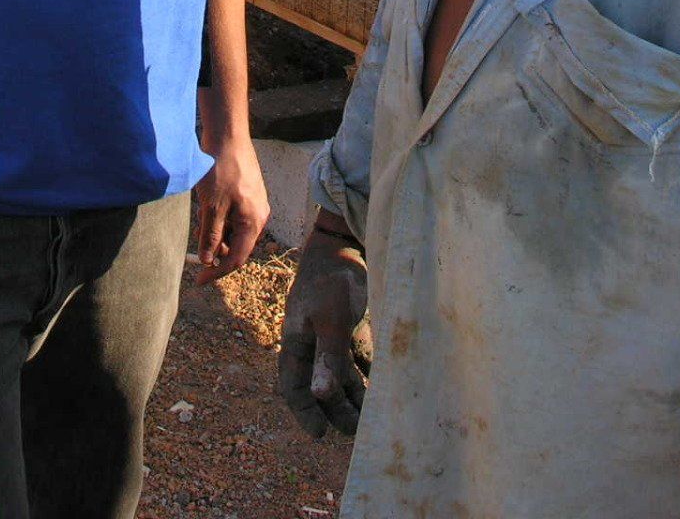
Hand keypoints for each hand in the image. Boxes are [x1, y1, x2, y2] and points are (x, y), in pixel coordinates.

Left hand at [193, 136, 268, 282]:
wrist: (228, 137)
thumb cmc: (221, 170)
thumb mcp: (212, 207)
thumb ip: (210, 236)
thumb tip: (207, 261)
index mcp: (253, 222)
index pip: (236, 258)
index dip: (216, 272)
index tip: (198, 280)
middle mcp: (259, 216)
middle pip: (237, 246)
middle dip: (216, 249)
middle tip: (197, 240)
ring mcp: (255, 204)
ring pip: (235, 231)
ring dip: (217, 232)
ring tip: (201, 217)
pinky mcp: (248, 194)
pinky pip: (235, 217)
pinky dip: (220, 219)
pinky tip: (208, 206)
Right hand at [278, 220, 371, 437]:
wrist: (348, 243)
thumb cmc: (333, 280)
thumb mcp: (330, 320)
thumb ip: (328, 358)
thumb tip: (321, 396)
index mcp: (297, 342)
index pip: (294, 387)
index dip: (305, 412)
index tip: (320, 436)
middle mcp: (314, 342)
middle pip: (323, 386)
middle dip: (338, 410)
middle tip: (357, 431)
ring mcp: (334, 334)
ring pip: (344, 374)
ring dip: (357, 395)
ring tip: (375, 415)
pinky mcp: (354, 325)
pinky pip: (361, 358)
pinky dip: (371, 374)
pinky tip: (386, 386)